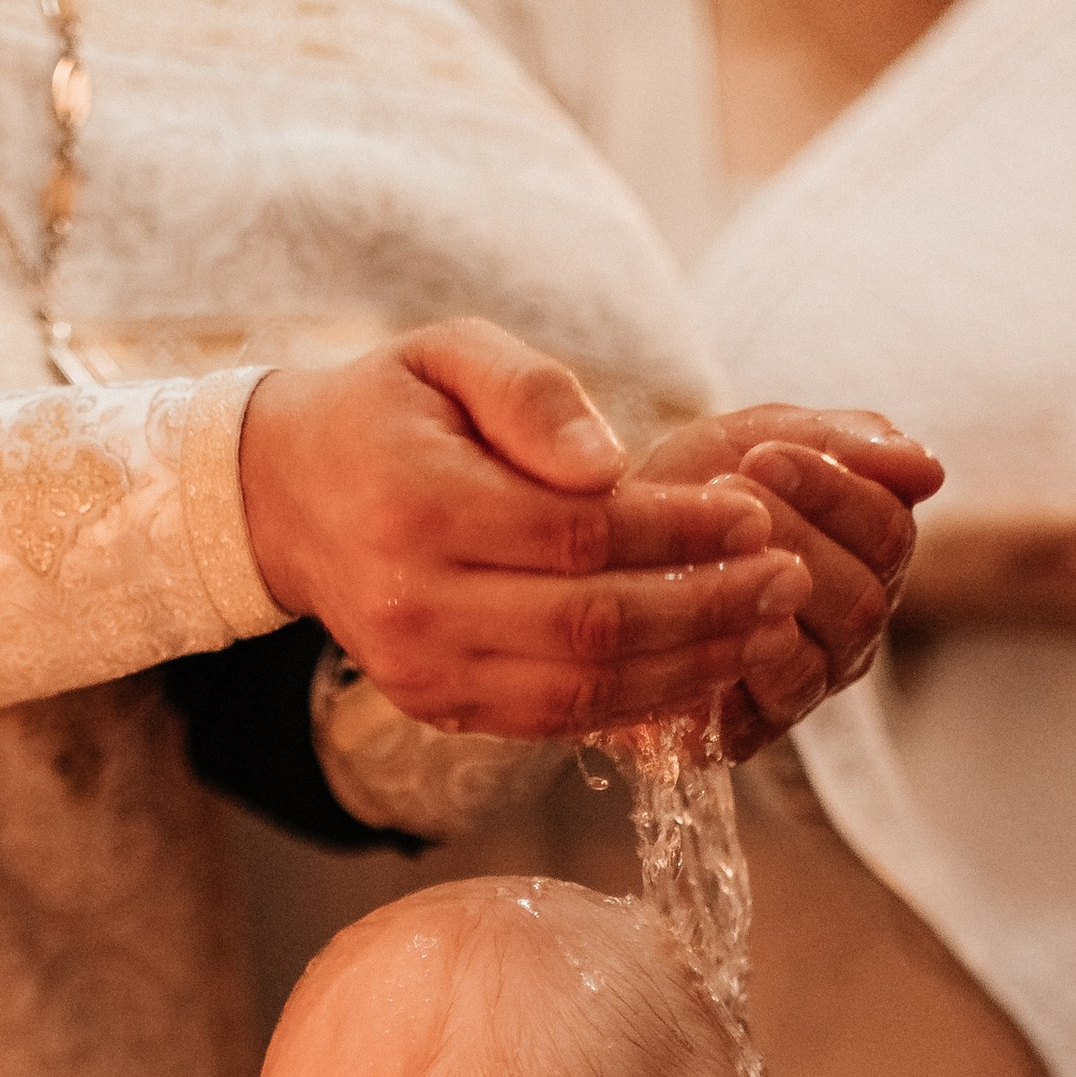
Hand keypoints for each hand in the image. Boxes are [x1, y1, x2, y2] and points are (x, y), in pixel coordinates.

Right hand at [240, 323, 815, 743]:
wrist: (288, 496)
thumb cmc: (391, 412)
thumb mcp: (450, 355)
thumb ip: (534, 394)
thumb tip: (612, 464)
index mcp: (417, 506)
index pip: (578, 534)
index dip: (679, 530)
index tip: (752, 510)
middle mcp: (412, 604)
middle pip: (591, 624)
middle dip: (706, 605)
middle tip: (787, 577)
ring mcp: (421, 671)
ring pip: (583, 689)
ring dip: (691, 664)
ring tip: (766, 626)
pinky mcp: (437, 708)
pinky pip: (557, 721)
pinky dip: (642, 702)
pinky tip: (704, 666)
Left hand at [636, 402, 942, 752]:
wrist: (606, 547)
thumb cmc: (697, 491)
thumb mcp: (766, 437)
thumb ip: (848, 443)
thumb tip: (930, 473)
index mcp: (868, 555)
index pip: (889, 530)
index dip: (834, 490)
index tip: (765, 455)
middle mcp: (851, 626)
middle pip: (865, 597)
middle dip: (796, 533)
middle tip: (728, 489)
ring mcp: (811, 680)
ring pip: (826, 651)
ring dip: (763, 589)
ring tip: (703, 545)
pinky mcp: (756, 727)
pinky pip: (775, 700)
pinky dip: (742, 653)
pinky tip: (697, 611)